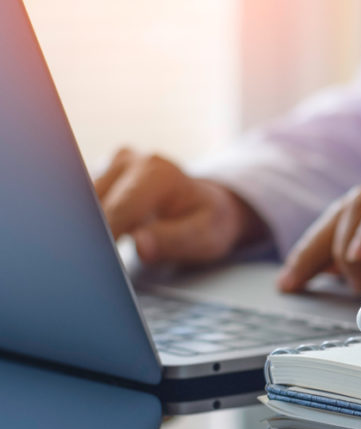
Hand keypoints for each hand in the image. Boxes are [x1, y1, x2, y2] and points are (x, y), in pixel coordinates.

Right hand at [94, 148, 266, 263]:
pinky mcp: (103, 175)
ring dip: (86, 230)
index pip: (119, 210)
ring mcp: (114, 165)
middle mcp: (132, 161)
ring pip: (82, 202)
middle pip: (94, 203)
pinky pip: (83, 201)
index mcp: (158, 173)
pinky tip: (95, 242)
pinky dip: (87, 224)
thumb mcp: (206, 236)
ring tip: (97, 257)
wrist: (210, 204)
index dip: (105, 240)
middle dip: (91, 236)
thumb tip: (141, 245)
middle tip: (95, 267)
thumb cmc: (209, 221)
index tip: (99, 266)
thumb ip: (174, 240)